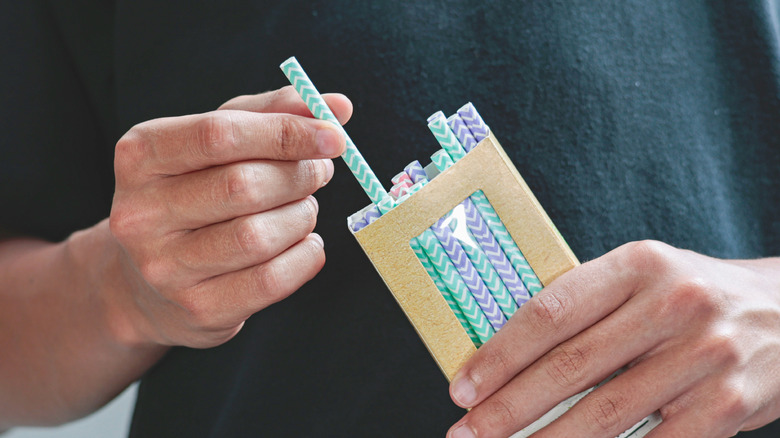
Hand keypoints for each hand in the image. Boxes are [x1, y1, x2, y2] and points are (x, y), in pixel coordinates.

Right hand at [107, 86, 350, 348]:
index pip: (220, 134)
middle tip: (319, 172)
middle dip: (299, 175)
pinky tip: (305, 244)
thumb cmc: (195, 194)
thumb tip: (338, 106)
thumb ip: (272, 115)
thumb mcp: (218, 142)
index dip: (285, 133)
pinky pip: (271, 281)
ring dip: (302, 217)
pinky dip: (305, 258)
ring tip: (304, 209)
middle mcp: (141, 213)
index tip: (334, 136)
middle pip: (243, 187)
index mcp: (141, 156)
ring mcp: (164, 268)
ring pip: (259, 237)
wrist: (149, 283)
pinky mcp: (197, 308)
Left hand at [447, 241, 779, 437]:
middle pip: (570, 366)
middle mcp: (673, 304)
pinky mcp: (727, 405)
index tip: (463, 387)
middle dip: (508, 407)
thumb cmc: (694, 295)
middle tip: (466, 432)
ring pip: (606, 413)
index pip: (551, 312)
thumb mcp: (645, 277)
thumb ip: (589, 306)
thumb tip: (509, 357)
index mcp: (639, 264)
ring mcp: (704, 356)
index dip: (500, 354)